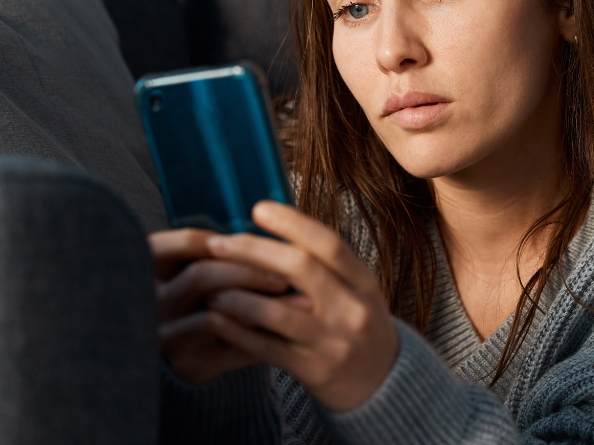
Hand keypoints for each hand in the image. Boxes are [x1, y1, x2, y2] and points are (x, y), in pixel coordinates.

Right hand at [149, 228, 290, 382]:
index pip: (180, 244)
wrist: (188, 352)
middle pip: (202, 274)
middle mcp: (151, 304)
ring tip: (298, 296)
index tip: (254, 239)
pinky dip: (263, 331)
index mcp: (148, 271)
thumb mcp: (194, 270)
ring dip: (262, 299)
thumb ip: (218, 253)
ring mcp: (167, 336)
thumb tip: (270, 226)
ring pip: (219, 309)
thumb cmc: (199, 299)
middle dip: (250, 269)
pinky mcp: (189, 364)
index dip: (221, 239)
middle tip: (286, 273)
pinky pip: (233, 344)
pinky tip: (288, 326)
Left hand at [203, 201, 398, 412]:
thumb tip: (277, 228)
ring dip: (238, 295)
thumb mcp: (358, 292)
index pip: (328, 244)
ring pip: (278, 311)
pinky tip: (215, 319)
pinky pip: (267, 348)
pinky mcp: (314, 371)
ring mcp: (334, 342)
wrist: (383, 385)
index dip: (292, 223)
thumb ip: (326, 266)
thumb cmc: (359, 328)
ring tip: (210, 287)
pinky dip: (237, 331)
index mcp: (364, 282)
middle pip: (300, 268)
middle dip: (254, 251)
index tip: (258, 208)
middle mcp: (352, 308)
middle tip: (217, 243)